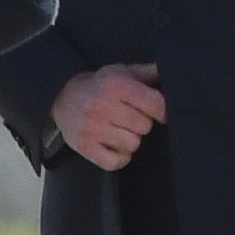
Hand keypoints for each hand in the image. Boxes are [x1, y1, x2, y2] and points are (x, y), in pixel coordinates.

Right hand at [50, 63, 165, 169]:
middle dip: (141, 123)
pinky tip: (111, 144)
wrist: (61, 97)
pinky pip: (117, 162)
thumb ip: (150, 72)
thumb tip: (172, 72)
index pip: (157, 105)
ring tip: (117, 128)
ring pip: (133, 145)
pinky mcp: (84, 146)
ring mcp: (91, 127)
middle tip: (127, 117)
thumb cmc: (101, 86)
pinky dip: (118, 157)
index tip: (156, 112)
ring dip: (129, 140)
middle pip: (145, 127)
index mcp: (116, 85)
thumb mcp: (123, 72)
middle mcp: (103, 106)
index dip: (161, 111)